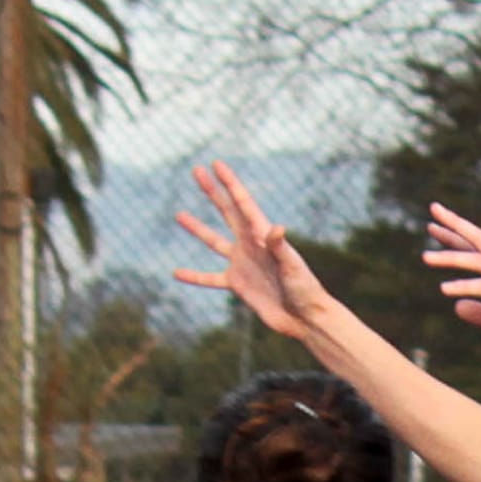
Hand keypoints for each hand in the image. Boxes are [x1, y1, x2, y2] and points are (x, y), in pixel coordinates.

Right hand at [175, 160, 329, 339]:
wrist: (303, 317)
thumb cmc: (304, 289)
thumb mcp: (292, 266)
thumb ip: (280, 247)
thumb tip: (276, 228)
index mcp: (262, 234)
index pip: (243, 203)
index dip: (230, 182)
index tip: (216, 164)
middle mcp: (250, 244)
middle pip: (227, 212)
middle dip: (212, 191)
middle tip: (197, 170)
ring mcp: (242, 263)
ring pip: (214, 241)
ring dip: (197, 228)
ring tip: (179, 214)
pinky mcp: (238, 284)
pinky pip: (210, 278)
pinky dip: (194, 277)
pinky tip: (176, 273)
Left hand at [423, 205, 480, 358]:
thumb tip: (457, 308)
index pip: (479, 246)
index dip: (456, 234)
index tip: (434, 225)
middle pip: (479, 240)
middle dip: (455, 226)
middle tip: (432, 214)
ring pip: (479, 261)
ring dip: (451, 257)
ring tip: (425, 257)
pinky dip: (465, 287)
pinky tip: (445, 289)